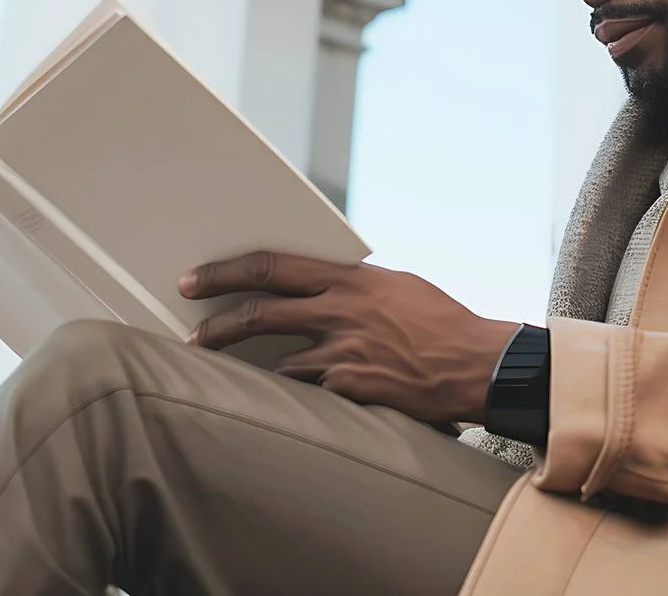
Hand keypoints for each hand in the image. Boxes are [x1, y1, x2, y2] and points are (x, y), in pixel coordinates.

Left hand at [178, 252, 519, 423]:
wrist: (478, 364)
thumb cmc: (441, 323)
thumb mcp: (395, 287)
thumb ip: (350, 287)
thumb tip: (316, 288)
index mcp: (349, 278)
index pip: (271, 266)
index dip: (225, 272)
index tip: (194, 280)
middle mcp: (340, 310)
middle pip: (259, 311)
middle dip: (215, 323)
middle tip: (189, 331)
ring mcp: (343, 352)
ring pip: (276, 360)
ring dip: (248, 368)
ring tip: (226, 373)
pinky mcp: (351, 388)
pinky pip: (307, 392)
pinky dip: (293, 394)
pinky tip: (282, 401)